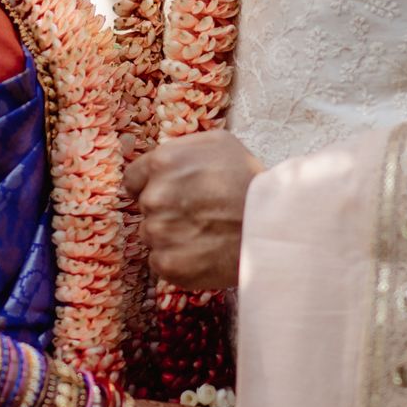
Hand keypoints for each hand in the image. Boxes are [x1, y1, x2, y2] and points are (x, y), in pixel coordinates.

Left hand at [125, 132, 263, 291]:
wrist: (274, 225)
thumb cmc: (250, 180)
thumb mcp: (218, 143)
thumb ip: (180, 149)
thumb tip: (158, 163)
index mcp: (162, 162)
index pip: (133, 178)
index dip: (152, 186)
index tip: (172, 194)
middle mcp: (154, 197)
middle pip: (145, 208)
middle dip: (166, 211)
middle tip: (198, 214)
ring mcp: (159, 232)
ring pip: (152, 236)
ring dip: (171, 236)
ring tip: (205, 233)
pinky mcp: (168, 263)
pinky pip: (161, 261)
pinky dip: (178, 261)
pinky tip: (202, 252)